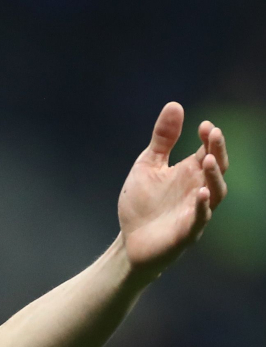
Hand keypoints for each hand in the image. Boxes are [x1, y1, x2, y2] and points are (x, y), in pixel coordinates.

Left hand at [117, 102, 228, 279]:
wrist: (129, 241)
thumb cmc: (142, 204)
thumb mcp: (148, 166)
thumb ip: (162, 140)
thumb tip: (175, 105)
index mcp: (190, 173)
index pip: (208, 151)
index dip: (210, 138)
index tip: (204, 124)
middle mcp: (198, 190)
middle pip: (217, 169)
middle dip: (217, 151)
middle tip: (214, 134)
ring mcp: (195, 212)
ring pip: (215, 193)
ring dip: (213, 176)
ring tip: (208, 160)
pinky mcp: (186, 232)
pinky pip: (200, 220)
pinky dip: (202, 207)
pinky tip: (201, 194)